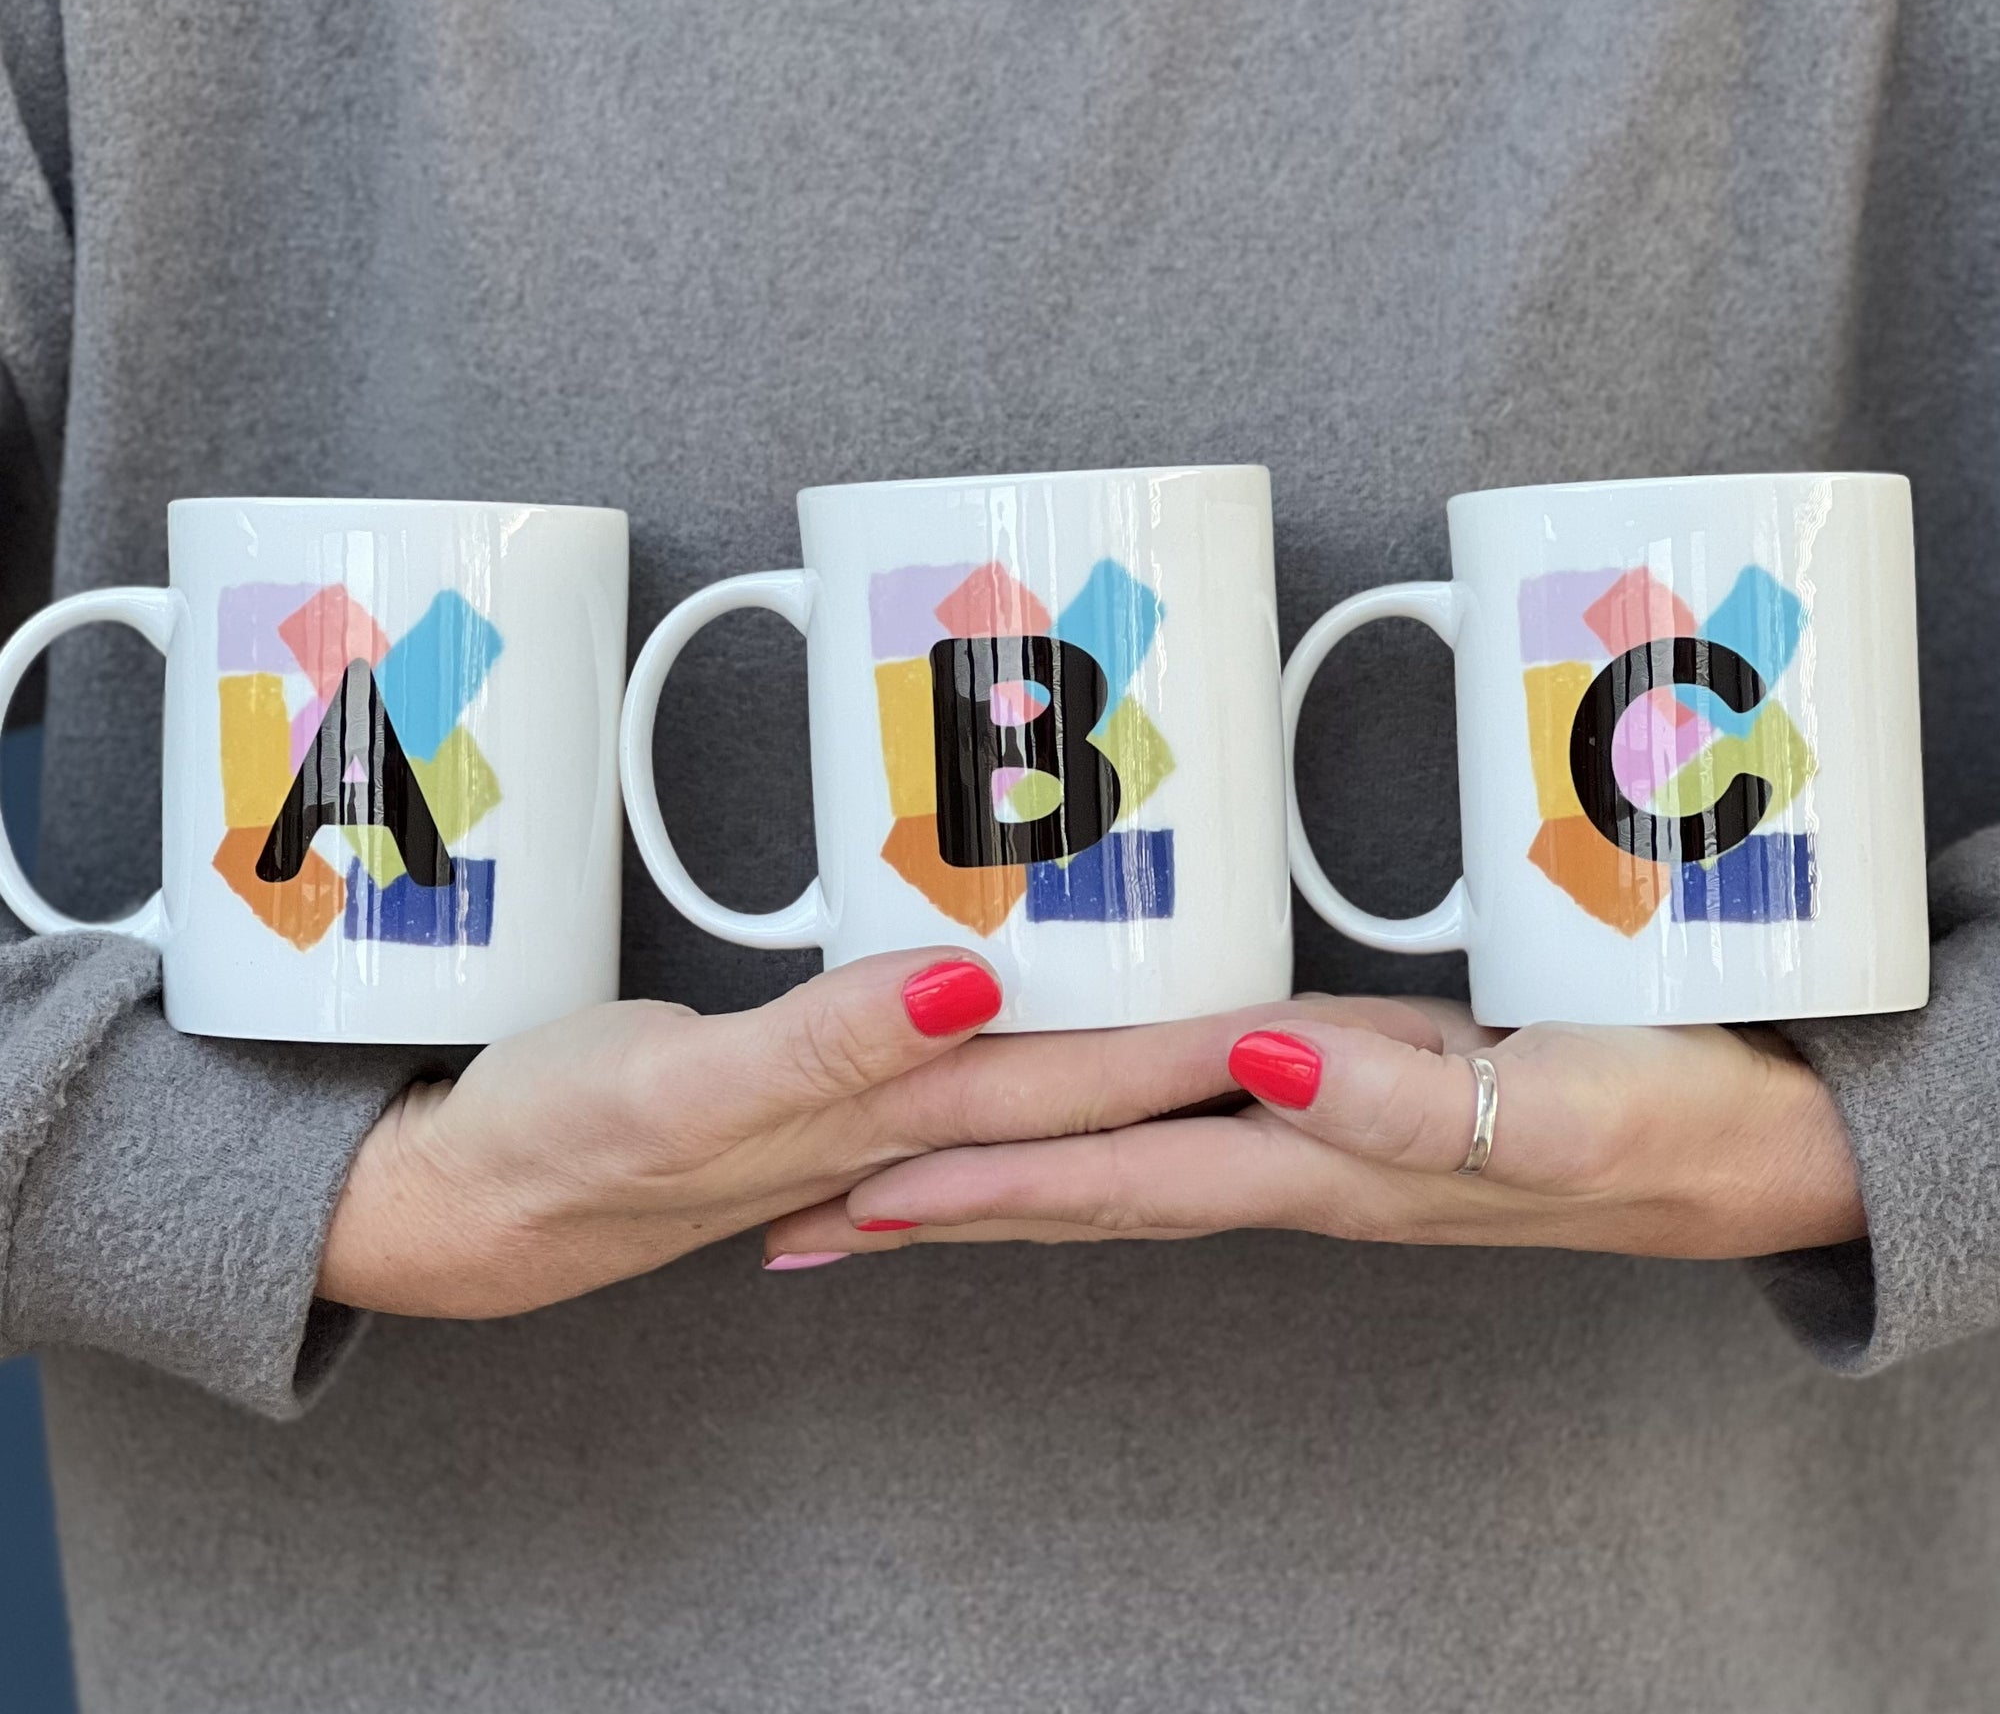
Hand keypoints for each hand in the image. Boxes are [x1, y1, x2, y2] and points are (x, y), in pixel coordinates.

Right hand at [317, 951, 1287, 1316]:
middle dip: (1244, 1056)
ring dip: (1168, 1057)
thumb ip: (819, 1048)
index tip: (1355, 1022)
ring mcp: (887, 1115)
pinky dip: (1056, 1048)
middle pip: (1119, 1086)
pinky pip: (987, 1071)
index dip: (1235, 1046)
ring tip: (1266, 1014)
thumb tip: (968, 989)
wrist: (472, 1200)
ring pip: (1066, 1083)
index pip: (1112, 1080)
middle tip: (1373, 1018)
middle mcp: (919, 1123)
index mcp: (904, 1119)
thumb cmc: (561, 1150)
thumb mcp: (673, 1094)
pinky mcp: (844, 1088)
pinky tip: (1073, 1022)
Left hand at [761, 998, 1866, 1263]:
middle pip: (1071, 1187)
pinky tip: (1050, 1108)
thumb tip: (1259, 1067)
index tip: (842, 1193)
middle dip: (933, 1202)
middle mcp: (1280, 1154)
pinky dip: (1086, 1121)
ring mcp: (1301, 1127)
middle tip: (797, 1215)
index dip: (973, 1184)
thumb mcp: (1556, 1118)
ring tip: (870, 1182)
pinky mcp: (1334, 1087)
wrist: (1737, 1137)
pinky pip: (1173, 1114)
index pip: (1103, 1175)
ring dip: (987, 1174)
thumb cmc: (1659, 1122)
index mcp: (1311, 1157)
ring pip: (1108, 1159)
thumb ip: (1407, 1107)